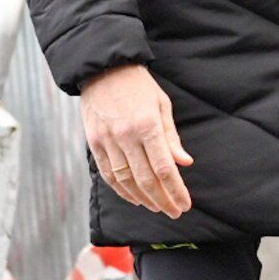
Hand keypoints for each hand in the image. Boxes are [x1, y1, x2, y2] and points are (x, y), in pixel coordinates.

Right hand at [80, 63, 194, 217]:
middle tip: (174, 212)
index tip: (185, 205)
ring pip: (126, 181)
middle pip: (146, 180)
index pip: (164, 169)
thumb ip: (171, 137)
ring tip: (157, 207)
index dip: (176, 191)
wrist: (103, 68)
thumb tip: (184, 163)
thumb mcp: (161, 104)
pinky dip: (121, 190)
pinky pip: (108, 174)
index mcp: (148, 125)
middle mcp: (127, 136)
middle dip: (163, 200)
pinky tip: (134, 198)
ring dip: (143, 199)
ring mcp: (107, 140)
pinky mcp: (94, 142)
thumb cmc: (138, 85)